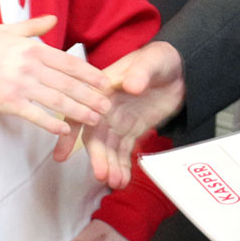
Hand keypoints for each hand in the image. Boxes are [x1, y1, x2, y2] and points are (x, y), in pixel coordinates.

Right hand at [0, 15, 109, 136]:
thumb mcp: (7, 30)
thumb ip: (33, 27)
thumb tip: (53, 18)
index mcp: (32, 48)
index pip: (69, 62)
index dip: (89, 74)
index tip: (105, 82)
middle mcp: (30, 67)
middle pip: (68, 84)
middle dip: (91, 96)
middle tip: (108, 107)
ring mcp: (20, 86)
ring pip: (57, 101)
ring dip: (78, 111)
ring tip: (94, 120)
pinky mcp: (8, 103)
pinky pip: (35, 116)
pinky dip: (52, 124)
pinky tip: (65, 130)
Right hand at [54, 41, 184, 189]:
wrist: (178, 68)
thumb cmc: (159, 59)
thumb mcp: (151, 62)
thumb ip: (141, 73)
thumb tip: (132, 85)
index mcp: (103, 88)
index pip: (80, 110)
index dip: (70, 132)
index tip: (61, 154)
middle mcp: (105, 108)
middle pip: (94, 136)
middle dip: (96, 156)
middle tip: (101, 174)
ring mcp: (118, 121)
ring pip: (108, 148)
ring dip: (110, 165)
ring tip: (116, 182)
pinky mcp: (132, 131)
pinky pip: (123, 152)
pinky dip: (122, 166)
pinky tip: (123, 181)